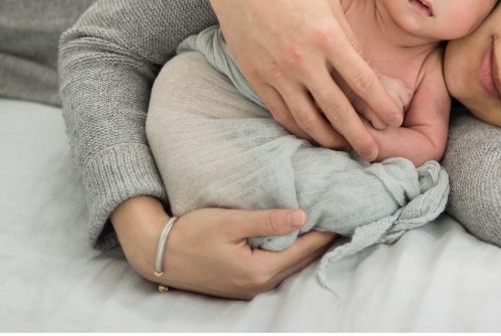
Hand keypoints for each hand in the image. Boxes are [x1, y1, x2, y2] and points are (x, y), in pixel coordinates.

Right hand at [113, 197, 335, 299]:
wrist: (157, 253)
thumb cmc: (191, 233)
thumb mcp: (232, 221)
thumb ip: (268, 220)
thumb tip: (303, 217)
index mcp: (259, 271)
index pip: (304, 250)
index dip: (326, 231)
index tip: (344, 213)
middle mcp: (258, 284)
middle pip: (301, 260)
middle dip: (321, 239)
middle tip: (340, 215)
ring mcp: (250, 287)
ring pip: (289, 264)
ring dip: (306, 246)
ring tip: (324, 223)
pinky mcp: (241, 283)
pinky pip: (276, 266)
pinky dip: (289, 252)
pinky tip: (295, 236)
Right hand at [202, 0, 402, 160]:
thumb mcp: (330, 6)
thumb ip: (349, 42)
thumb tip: (367, 77)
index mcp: (327, 37)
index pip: (363, 81)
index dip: (382, 105)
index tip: (395, 119)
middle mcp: (303, 59)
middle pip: (338, 110)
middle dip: (359, 136)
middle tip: (374, 153)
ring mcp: (277, 72)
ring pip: (308, 120)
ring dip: (330, 140)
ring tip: (345, 149)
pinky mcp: (256, 78)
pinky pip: (282, 114)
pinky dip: (300, 129)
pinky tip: (314, 136)